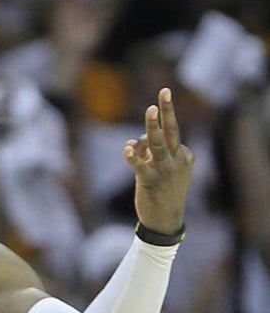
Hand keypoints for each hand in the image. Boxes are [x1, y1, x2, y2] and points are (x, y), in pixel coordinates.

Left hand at [124, 88, 193, 234]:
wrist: (165, 220)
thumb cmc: (163, 192)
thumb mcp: (160, 169)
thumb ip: (147, 153)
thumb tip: (133, 142)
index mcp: (184, 156)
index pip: (168, 136)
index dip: (151, 134)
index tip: (138, 148)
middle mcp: (177, 160)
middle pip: (172, 131)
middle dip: (167, 111)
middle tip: (164, 91)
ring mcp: (165, 171)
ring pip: (158, 143)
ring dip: (153, 126)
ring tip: (150, 109)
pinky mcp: (151, 181)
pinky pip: (140, 165)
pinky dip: (133, 157)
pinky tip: (128, 150)